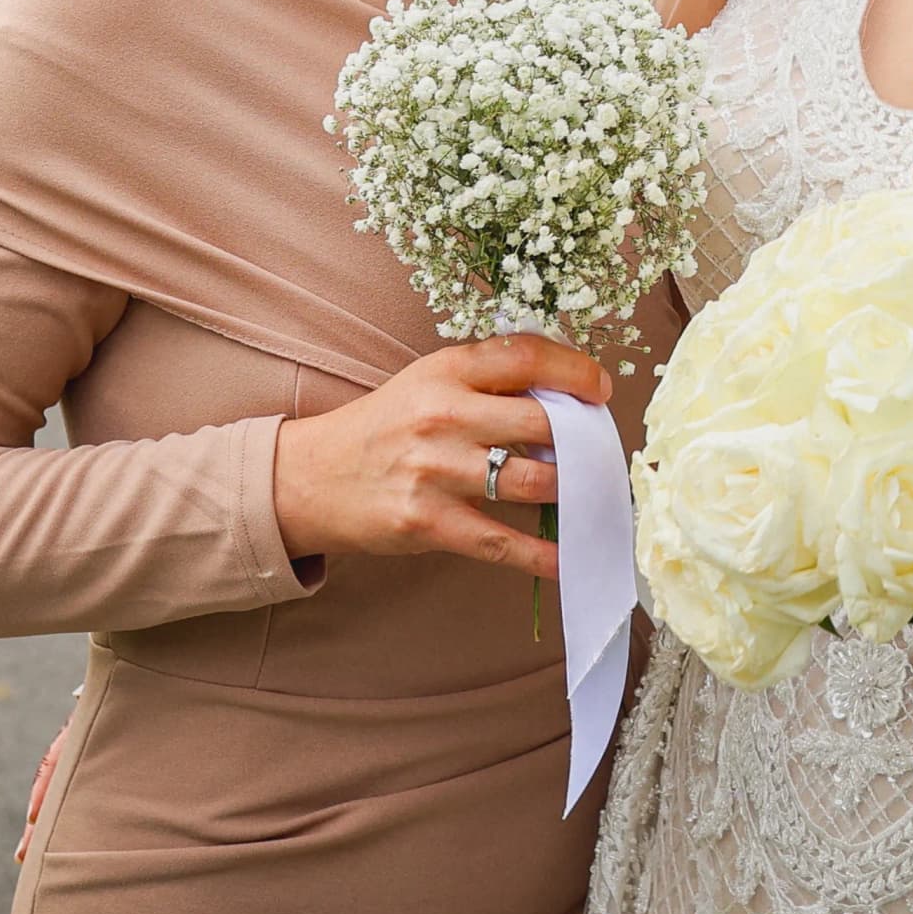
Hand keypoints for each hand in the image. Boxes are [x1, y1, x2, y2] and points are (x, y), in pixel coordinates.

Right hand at [269, 334, 607, 579]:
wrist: (312, 478)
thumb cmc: (387, 426)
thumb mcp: (429, 383)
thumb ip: (490, 381)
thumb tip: (567, 395)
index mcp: (447, 371)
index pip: (526, 357)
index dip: (574, 371)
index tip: (600, 390)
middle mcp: (443, 416)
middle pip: (541, 423)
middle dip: (581, 439)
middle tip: (599, 451)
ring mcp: (436, 471)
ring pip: (532, 480)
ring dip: (571, 490)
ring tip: (590, 495)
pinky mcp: (429, 522)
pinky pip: (502, 542)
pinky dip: (542, 554)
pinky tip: (567, 556)